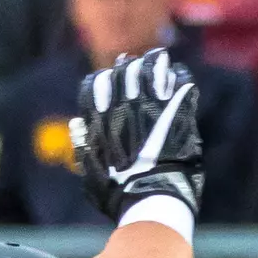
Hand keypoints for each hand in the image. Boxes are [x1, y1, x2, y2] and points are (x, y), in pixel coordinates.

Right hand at [71, 47, 202, 222]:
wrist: (152, 198)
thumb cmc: (118, 192)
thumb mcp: (91, 172)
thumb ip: (83, 145)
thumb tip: (76, 123)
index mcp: (103, 120)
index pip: (96, 85)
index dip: (102, 80)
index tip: (107, 78)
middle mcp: (126, 108)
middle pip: (124, 71)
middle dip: (128, 67)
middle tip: (133, 65)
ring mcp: (154, 107)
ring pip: (152, 70)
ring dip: (154, 64)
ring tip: (158, 60)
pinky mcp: (179, 111)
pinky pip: (181, 82)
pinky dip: (179, 77)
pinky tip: (179, 76)